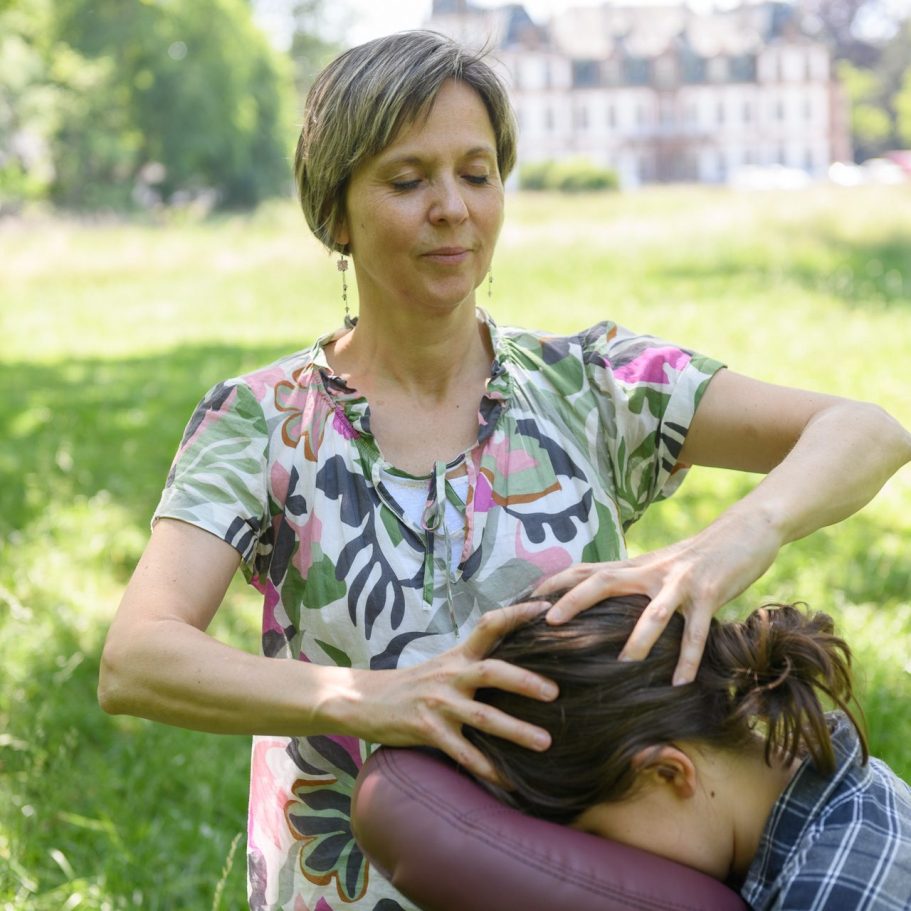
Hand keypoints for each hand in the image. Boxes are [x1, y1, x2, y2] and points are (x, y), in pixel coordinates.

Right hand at [355, 601, 557, 783]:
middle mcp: (451, 675)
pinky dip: (487, 767)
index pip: (489, 625)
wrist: (366, 700)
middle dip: (524, 682)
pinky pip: (463, 753)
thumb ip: (476, 661)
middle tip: (555, 693)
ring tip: (545, 743)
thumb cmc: (415, 684)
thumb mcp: (445, 664)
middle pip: (492, 672)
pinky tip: (509, 781)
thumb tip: (520, 663)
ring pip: (483, 718)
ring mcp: (439, 704)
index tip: (544, 610)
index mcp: (458, 655)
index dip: (516, 614)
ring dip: (516, 731)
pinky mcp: (427, 730)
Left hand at [534, 509, 782, 683]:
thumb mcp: (659, 567)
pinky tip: (680, 682)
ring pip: (652, 612)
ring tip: (621, 668)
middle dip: (575, 601)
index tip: (526, 600)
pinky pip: (697, 630)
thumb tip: (603, 604)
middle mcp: (650, 571)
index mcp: (635, 567)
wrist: (745, 530)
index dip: (555, 583)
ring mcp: (679, 582)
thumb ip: (632, 583)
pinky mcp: (709, 594)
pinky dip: (689, 656)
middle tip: (550, 624)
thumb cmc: (697, 557)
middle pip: (604, 581)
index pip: (586, 570)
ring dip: (638, 640)